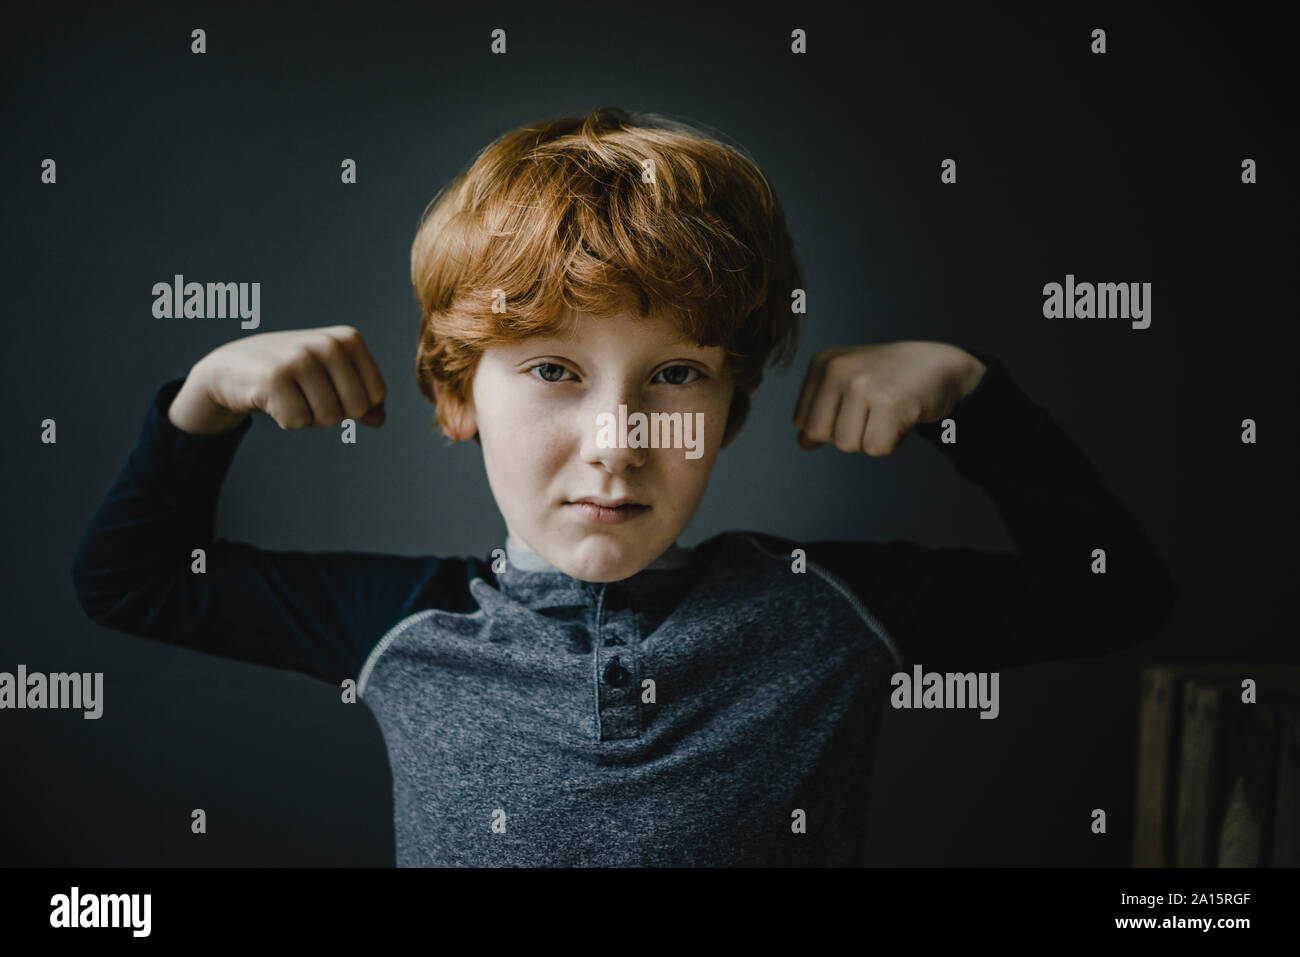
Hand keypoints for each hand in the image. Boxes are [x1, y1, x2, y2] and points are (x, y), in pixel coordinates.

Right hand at [169, 326, 387, 434]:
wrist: (232, 367)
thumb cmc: (291, 373)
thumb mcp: (331, 377)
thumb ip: (362, 398)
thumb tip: (379, 420)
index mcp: (348, 339)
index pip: (376, 395)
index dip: (353, 404)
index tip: (327, 387)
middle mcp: (328, 344)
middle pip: (355, 409)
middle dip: (332, 413)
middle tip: (306, 394)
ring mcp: (301, 359)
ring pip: (329, 418)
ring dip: (308, 417)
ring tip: (289, 395)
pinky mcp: (275, 379)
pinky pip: (299, 422)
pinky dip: (286, 420)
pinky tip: (272, 399)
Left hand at [793, 340, 985, 453]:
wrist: (940, 366)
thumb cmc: (890, 379)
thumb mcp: (849, 387)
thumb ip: (822, 413)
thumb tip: (803, 443)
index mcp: (823, 363)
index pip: (803, 421)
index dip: (831, 425)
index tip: (857, 405)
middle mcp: (838, 369)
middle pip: (821, 434)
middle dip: (848, 434)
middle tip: (873, 412)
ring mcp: (863, 384)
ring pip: (848, 444)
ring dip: (872, 438)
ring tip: (889, 412)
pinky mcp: (889, 402)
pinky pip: (877, 448)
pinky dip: (893, 442)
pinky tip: (903, 417)